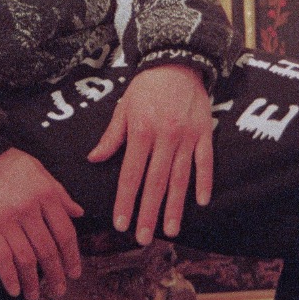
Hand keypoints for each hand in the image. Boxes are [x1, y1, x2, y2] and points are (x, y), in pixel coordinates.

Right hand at [0, 147, 83, 299]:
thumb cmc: (6, 161)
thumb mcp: (39, 170)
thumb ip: (59, 193)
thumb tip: (78, 212)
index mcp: (46, 194)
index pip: (65, 232)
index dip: (72, 256)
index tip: (74, 272)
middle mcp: (29, 209)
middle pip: (47, 249)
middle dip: (55, 274)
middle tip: (59, 290)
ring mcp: (7, 219)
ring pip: (26, 258)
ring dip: (32, 281)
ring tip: (34, 294)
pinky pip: (1, 256)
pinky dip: (9, 276)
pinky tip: (14, 289)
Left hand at [87, 65, 213, 244]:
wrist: (177, 61)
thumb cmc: (146, 86)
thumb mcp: (123, 107)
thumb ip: (111, 136)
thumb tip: (93, 159)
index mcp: (140, 131)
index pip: (130, 174)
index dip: (125, 201)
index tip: (120, 224)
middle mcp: (164, 137)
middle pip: (155, 182)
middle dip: (148, 212)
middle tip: (143, 238)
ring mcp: (187, 136)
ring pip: (180, 178)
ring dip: (175, 206)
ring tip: (170, 230)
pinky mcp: (204, 133)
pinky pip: (205, 162)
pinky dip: (204, 182)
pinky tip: (201, 202)